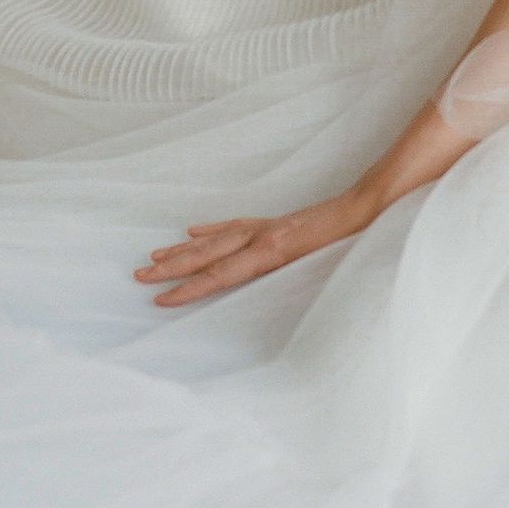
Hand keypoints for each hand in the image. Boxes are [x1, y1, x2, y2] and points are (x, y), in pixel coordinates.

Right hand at [138, 187, 378, 306]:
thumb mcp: (327, 267)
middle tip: (138, 275)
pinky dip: (212, 230)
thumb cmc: (352, 244)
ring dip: (183, 250)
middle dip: (173, 266)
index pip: (222, 274)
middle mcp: (264, 237)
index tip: (160, 299)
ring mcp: (267, 228)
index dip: (190, 288)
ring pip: (216, 240)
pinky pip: (235, 226)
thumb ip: (298, 279)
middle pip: (209, 255)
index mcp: (273, 251)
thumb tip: (274, 285)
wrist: (370, 207)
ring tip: (154, 256)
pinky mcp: (275, 223)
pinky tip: (192, 231)